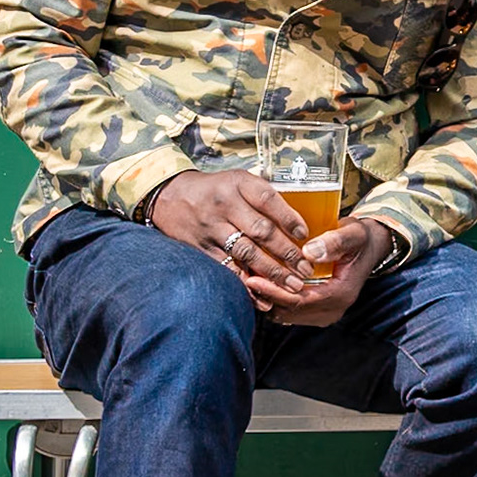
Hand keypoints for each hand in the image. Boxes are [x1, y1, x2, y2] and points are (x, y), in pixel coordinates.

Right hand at [151, 169, 314, 290]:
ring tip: (293, 285)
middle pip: (262, 230)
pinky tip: (262, 296)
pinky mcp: (201, 247)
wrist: (169, 196)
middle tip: (307, 269)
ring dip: (272, 272)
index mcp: (239, 183)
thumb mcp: (239, 180)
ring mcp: (212, 227)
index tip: (305, 235)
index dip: (289, 218)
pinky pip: (226, 268)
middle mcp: (225, 204)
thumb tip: (299, 221)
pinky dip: (245, 284)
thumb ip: (265, 195)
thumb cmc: (216, 189)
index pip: (268, 199)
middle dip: (288, 253)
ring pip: (246, 252)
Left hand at [242, 216, 392, 327]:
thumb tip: (310, 251)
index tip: (253, 278)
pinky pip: (288, 310)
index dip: (274, 291)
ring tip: (247, 280)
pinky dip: (273, 299)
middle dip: (265, 296)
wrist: (369, 247)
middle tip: (242, 279)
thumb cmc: (359, 239)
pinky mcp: (315, 310)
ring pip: (285, 314)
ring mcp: (323, 313)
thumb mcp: (352, 234)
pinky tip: (260, 283)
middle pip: (289, 311)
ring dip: (267, 299)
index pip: (300, 301)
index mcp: (340, 295)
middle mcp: (331, 310)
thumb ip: (334, 242)